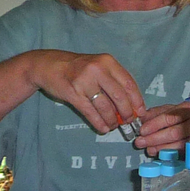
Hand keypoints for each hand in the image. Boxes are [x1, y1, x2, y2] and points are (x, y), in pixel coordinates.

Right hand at [26, 50, 144, 134]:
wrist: (48, 65)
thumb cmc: (78, 68)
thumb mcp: (99, 66)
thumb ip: (114, 81)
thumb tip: (131, 104)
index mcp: (107, 62)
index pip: (128, 83)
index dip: (137, 100)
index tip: (141, 112)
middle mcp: (97, 70)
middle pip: (119, 96)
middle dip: (126, 113)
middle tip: (128, 121)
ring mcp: (84, 81)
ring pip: (105, 107)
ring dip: (112, 120)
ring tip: (113, 125)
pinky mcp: (73, 93)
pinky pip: (90, 112)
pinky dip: (99, 122)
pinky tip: (103, 128)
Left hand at [135, 103, 189, 155]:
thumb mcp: (182, 112)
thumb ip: (164, 112)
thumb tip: (144, 117)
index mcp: (189, 107)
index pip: (169, 113)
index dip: (153, 121)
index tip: (141, 128)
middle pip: (172, 127)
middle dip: (153, 135)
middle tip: (140, 141)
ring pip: (176, 139)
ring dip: (159, 145)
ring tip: (148, 149)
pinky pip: (183, 149)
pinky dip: (170, 152)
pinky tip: (160, 154)